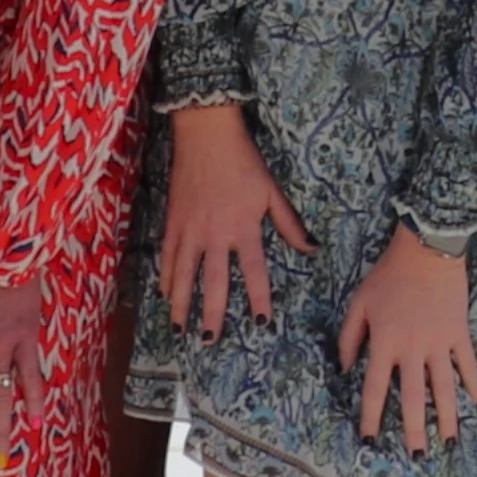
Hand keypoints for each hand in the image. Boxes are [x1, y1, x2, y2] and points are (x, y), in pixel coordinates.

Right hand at [163, 106, 313, 338]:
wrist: (206, 134)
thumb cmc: (245, 162)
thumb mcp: (272, 191)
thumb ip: (290, 224)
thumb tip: (311, 249)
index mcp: (244, 228)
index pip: (253, 272)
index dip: (259, 299)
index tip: (262, 324)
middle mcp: (215, 234)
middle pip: (213, 283)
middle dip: (212, 314)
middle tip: (210, 341)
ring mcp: (190, 230)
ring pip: (184, 276)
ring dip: (181, 305)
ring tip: (180, 330)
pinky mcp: (172, 222)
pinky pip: (168, 257)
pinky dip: (166, 278)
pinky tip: (165, 296)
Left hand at [336, 228, 476, 456]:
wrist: (427, 248)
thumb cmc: (388, 275)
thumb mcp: (359, 303)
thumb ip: (349, 338)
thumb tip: (344, 370)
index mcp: (385, 343)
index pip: (376, 389)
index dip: (372, 417)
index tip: (370, 441)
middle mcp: (413, 349)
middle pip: (414, 398)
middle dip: (414, 430)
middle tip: (416, 456)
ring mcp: (439, 342)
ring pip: (444, 387)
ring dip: (446, 417)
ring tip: (448, 441)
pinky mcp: (459, 331)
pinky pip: (466, 363)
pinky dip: (471, 382)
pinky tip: (474, 401)